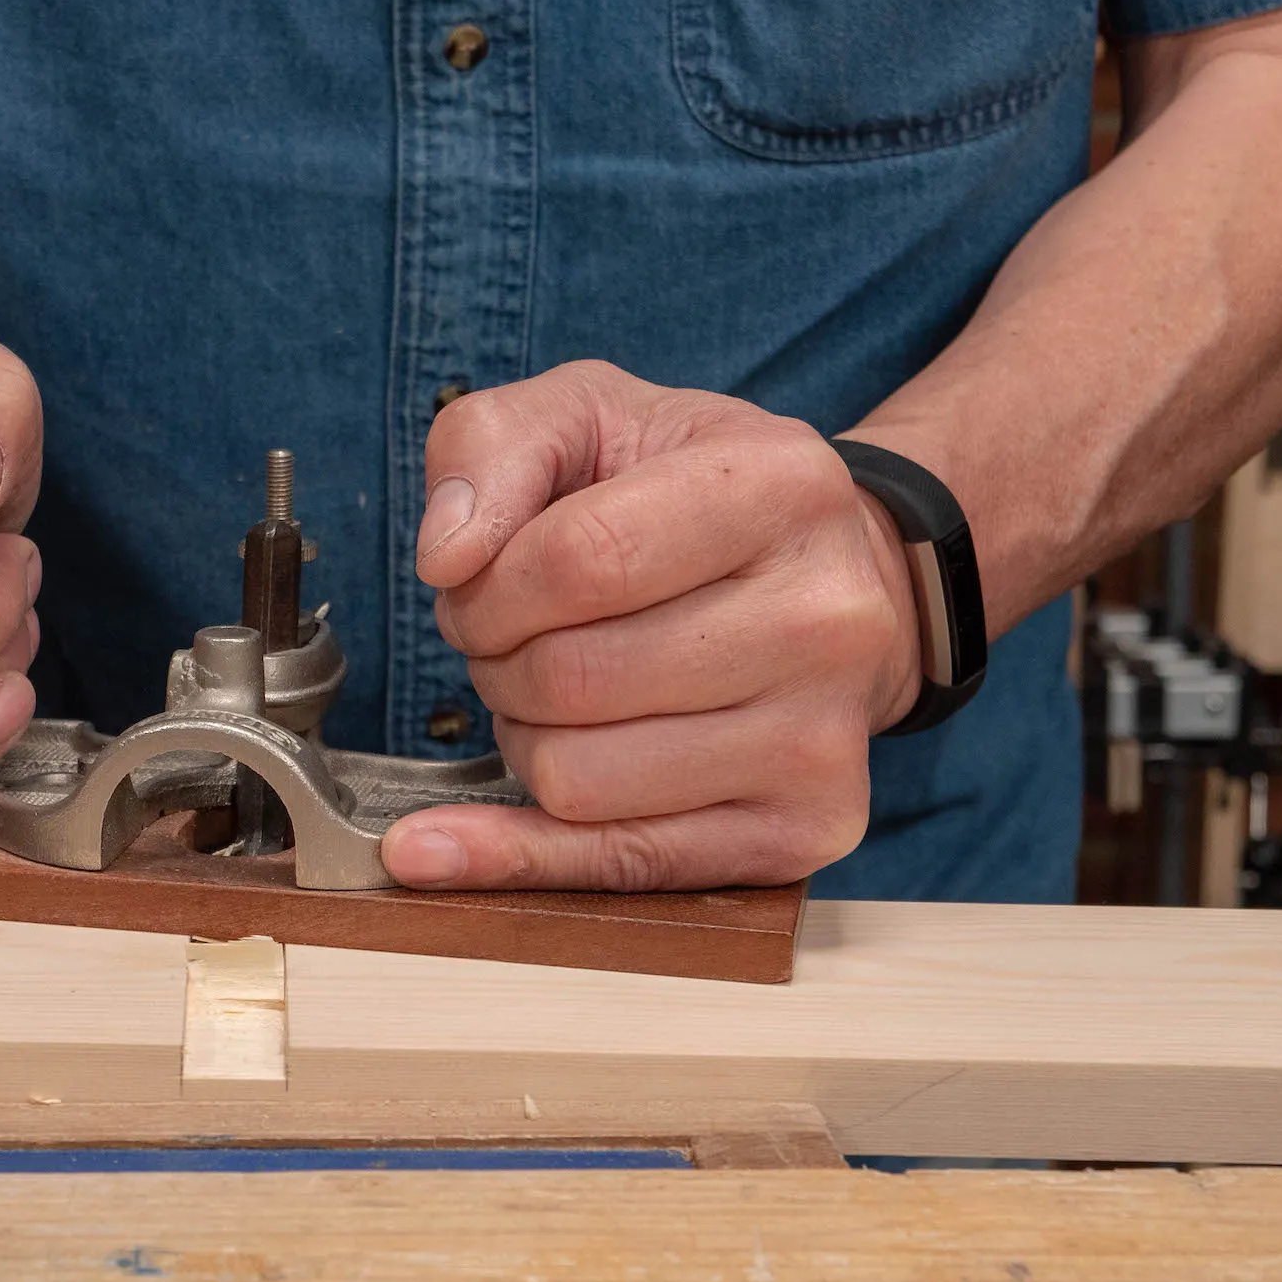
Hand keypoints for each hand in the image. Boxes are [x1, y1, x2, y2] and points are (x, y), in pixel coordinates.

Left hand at [378, 361, 923, 890]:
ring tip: (563, 694)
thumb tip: (446, 557)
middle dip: (498, 662)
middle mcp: (826, 618)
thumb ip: (491, 445)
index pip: (577, 561)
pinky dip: (517, 855)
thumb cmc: (695, 494)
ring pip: (577, 781)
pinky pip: (620, 867)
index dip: (488, 587)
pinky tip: (443, 844)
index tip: (476, 585)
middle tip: (517, 640)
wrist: (838, 578)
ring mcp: (823, 738)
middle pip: (571, 679)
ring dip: (525, 740)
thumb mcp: (592, 414)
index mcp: (783, 487)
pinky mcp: (806, 829)